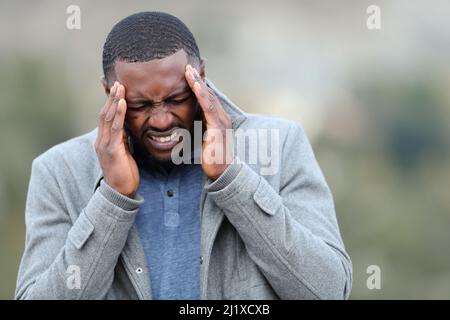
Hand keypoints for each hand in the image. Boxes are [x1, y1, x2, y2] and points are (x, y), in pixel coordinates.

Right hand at [95, 81, 139, 197]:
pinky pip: (116, 129)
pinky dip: (119, 114)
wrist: (120, 192)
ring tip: (119, 88)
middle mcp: (101, 141)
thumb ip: (123, 139)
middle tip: (117, 82)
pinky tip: (122, 103)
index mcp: (104, 141)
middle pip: (105, 114)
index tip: (116, 90)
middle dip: (111, 98)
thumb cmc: (124, 172)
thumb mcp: (123, 151)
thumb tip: (127, 127)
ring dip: (114, 101)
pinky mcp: (112, 151)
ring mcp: (105, 145)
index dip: (110, 103)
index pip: (106, 117)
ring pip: (108, 118)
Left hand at [185, 64, 233, 179]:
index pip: (207, 97)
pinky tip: (195, 86)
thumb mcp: (204, 138)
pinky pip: (209, 108)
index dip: (199, 84)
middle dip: (198, 78)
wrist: (222, 173)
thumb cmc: (212, 158)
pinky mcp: (218, 129)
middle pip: (208, 93)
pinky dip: (202, 95)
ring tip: (189, 70)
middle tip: (188, 64)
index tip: (190, 71)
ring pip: (209, 98)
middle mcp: (222, 118)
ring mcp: (222, 122)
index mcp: (219, 119)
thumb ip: (200, 127)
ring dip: (198, 83)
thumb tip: (191, 120)